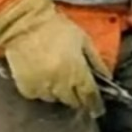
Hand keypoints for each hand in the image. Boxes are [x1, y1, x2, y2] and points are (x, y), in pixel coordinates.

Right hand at [0, 0, 105, 115]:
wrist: (25, 23)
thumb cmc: (57, 28)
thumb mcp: (83, 39)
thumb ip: (96, 60)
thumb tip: (107, 77)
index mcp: (77, 71)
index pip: (89, 95)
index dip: (95, 103)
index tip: (97, 108)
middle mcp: (60, 83)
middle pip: (72, 101)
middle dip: (76, 95)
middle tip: (74, 85)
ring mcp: (42, 87)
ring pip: (54, 99)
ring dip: (58, 92)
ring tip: (55, 78)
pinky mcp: (26, 88)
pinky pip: (38, 96)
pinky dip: (41, 90)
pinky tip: (40, 76)